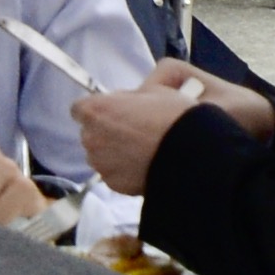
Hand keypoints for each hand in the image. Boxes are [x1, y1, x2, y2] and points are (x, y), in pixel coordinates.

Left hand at [71, 64, 264, 192]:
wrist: (193, 156)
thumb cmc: (175, 116)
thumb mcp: (156, 90)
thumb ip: (132, 95)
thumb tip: (127, 103)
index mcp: (96, 110)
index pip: (81, 108)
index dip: (100, 108)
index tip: (116, 110)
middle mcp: (91, 138)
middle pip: (91, 132)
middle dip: (107, 129)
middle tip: (135, 128)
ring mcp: (101, 164)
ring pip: (101, 154)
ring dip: (114, 150)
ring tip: (143, 148)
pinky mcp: (113, 185)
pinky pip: (114, 172)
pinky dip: (124, 169)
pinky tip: (147, 163)